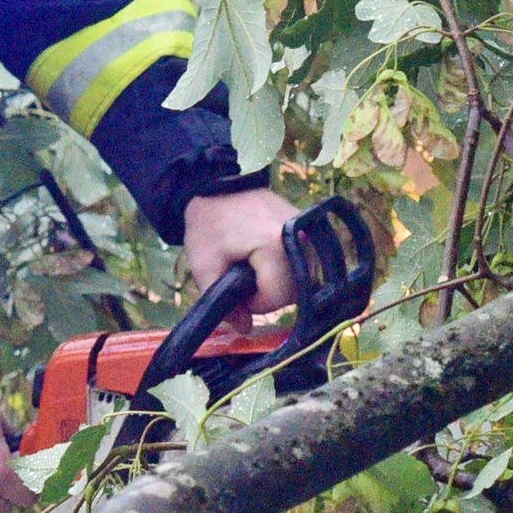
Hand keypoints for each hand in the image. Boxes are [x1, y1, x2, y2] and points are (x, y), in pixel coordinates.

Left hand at [181, 186, 300, 326]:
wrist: (217, 184)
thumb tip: (243, 328)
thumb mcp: (205, 265)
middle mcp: (300, 239)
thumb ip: (223, 302)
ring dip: (280, 283)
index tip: (238, 290)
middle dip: (269, 295)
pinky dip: (288, 269)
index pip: (278, 297)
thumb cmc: (209, 222)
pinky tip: (267, 260)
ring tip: (255, 268)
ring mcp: (307, 232)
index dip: (256, 303)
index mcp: (275, 246)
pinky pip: (305, 262)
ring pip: (303, 279)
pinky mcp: (307, 227)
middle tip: (245, 280)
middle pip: (295, 291)